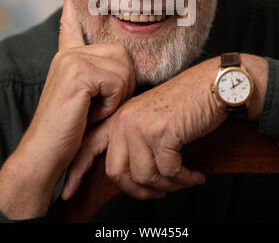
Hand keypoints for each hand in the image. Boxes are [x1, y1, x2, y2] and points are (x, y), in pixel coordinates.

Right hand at [0, 0, 134, 218]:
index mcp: (68, 57)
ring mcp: (71, 60)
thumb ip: (99, 75)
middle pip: (122, 52)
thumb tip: (123, 59)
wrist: (46, 154)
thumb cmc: (71, 130)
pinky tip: (91, 112)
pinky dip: (112, 103)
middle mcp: (69, 53)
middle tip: (101, 104)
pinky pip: (118, 81)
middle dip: (123, 83)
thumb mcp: (88, 98)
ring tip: (95, 108)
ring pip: (124, 66)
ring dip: (118, 95)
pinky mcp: (77, 72)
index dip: (74, 6)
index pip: (73, 23)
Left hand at [62, 57, 226, 200]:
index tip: (67, 193)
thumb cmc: (186, 103)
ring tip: (184, 180)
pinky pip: (169, 172)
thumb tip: (128, 176)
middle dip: (140, 190)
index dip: (76, 172)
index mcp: (119, 117)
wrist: (211, 84)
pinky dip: (185, 179)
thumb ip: (133, 140)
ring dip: (168, 186)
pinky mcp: (161, 133)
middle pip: (117, 173)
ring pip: (145, 176)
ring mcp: (141, 126)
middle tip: (161, 191)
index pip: (90, 146)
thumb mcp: (150, 118)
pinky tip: (195, 175)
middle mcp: (125, 120)